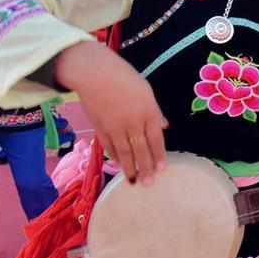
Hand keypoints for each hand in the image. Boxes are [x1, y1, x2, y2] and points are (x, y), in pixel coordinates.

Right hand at [55, 41, 167, 185]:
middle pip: (141, 150)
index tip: (162, 169)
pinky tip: (119, 164)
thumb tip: (164, 126)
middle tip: (149, 183)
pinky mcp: (100, 128)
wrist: (95, 74)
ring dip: (129, 168)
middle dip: (145, 168)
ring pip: (124, 152)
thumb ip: (154, 111)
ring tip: (133, 181)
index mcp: (147, 112)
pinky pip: (109, 147)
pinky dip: (114, 156)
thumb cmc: (123, 77)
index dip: (159, 155)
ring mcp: (115, 127)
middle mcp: (132, 122)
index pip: (155, 139)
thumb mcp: (146, 91)